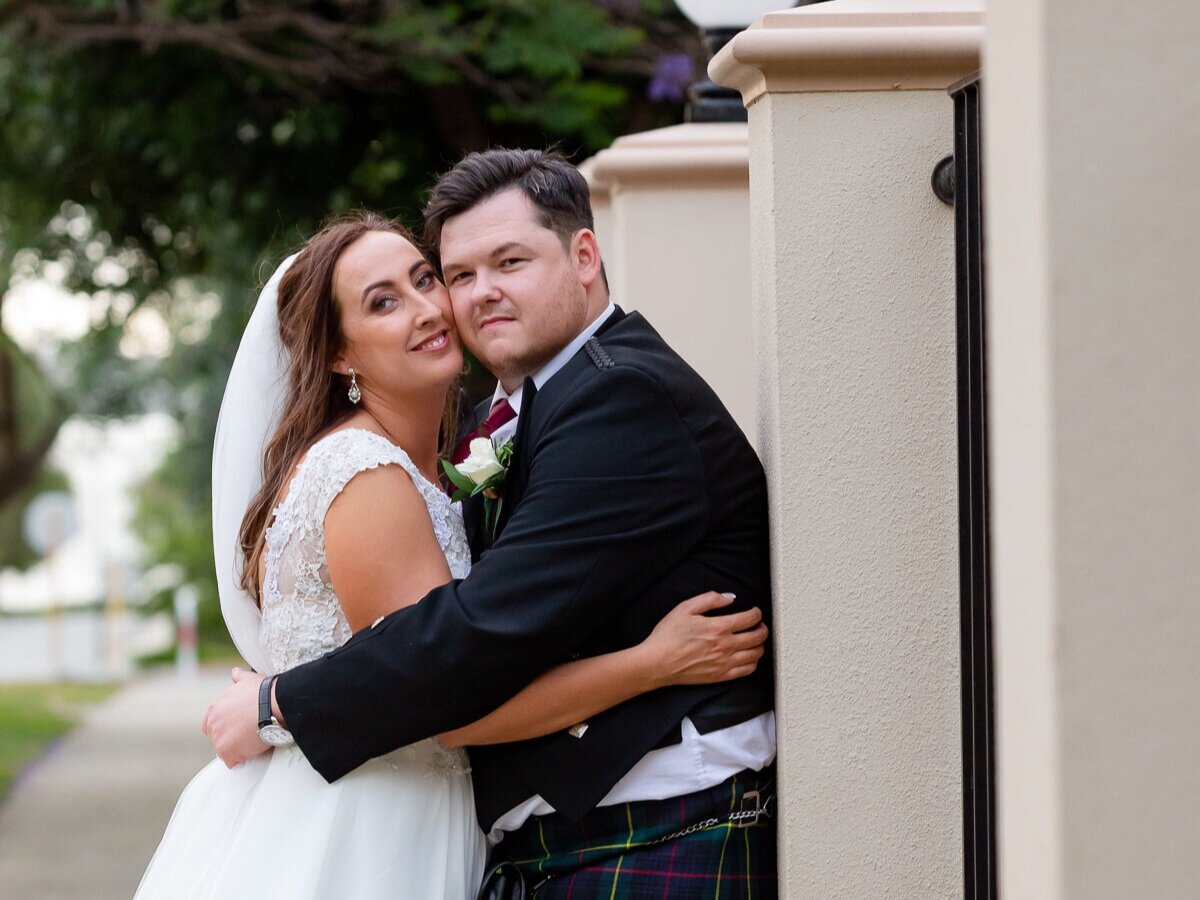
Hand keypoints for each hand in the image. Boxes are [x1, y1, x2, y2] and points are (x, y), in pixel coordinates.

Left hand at [201, 667, 270, 767]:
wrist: (272, 705)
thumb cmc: (263, 692)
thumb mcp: (248, 680)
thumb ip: (238, 677)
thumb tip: (235, 671)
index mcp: (214, 709)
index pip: (211, 724)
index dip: (225, 727)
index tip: (238, 727)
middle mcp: (212, 724)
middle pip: (218, 739)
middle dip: (231, 739)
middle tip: (248, 735)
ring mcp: (218, 739)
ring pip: (225, 751)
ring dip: (238, 749)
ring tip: (255, 742)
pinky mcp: (227, 752)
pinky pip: (233, 762)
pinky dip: (243, 760)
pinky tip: (255, 751)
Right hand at [642, 591, 767, 688]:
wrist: (657, 663)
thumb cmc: (668, 636)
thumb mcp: (685, 608)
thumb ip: (710, 599)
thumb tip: (729, 598)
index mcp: (719, 627)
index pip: (750, 619)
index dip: (757, 613)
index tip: (755, 612)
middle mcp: (726, 646)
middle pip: (757, 637)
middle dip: (762, 629)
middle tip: (759, 625)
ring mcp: (725, 663)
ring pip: (755, 655)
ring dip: (760, 645)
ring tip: (756, 640)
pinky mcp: (720, 676)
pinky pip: (746, 671)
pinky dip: (753, 663)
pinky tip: (748, 657)